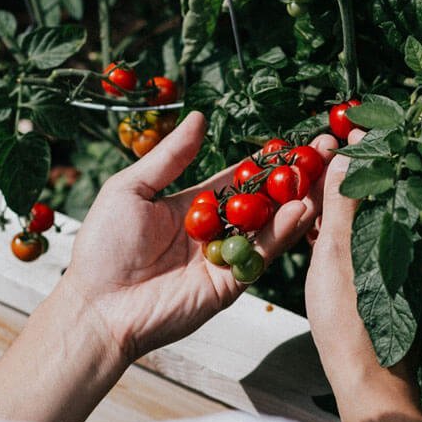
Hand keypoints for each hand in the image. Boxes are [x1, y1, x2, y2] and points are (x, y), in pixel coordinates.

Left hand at [62, 112, 335, 362]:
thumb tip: (198, 116)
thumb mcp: (132, 189)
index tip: (294, 142)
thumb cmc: (103, 246)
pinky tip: (301, 208)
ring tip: (322, 176)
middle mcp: (215, 232)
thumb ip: (170, 156)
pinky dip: (283, 232)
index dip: (265, 162)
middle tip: (323, 153)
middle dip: (292, 178)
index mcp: (193, 207)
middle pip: (263, 201)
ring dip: (297, 201)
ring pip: (269, 226)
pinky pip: (261, 254)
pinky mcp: (231, 283)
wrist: (98, 305)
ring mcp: (225, 258)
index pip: (239, 180)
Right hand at [305, 129, 418, 404]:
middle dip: (352, 167)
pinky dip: (343, 226)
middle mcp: (411, 240)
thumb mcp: (339, 252)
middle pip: (381, 189)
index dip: (369, 144)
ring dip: (344, 197)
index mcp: (408, 228)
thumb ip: (343, 201)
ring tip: (313, 183)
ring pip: (371, 214)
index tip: (346, 124)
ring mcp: (399, 260)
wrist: (367, 379)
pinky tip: (318, 226)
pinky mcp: (386, 277)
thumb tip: (348, 152)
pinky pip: (365, 238)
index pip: (392, 169)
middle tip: (322, 150)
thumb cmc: (351, 319)